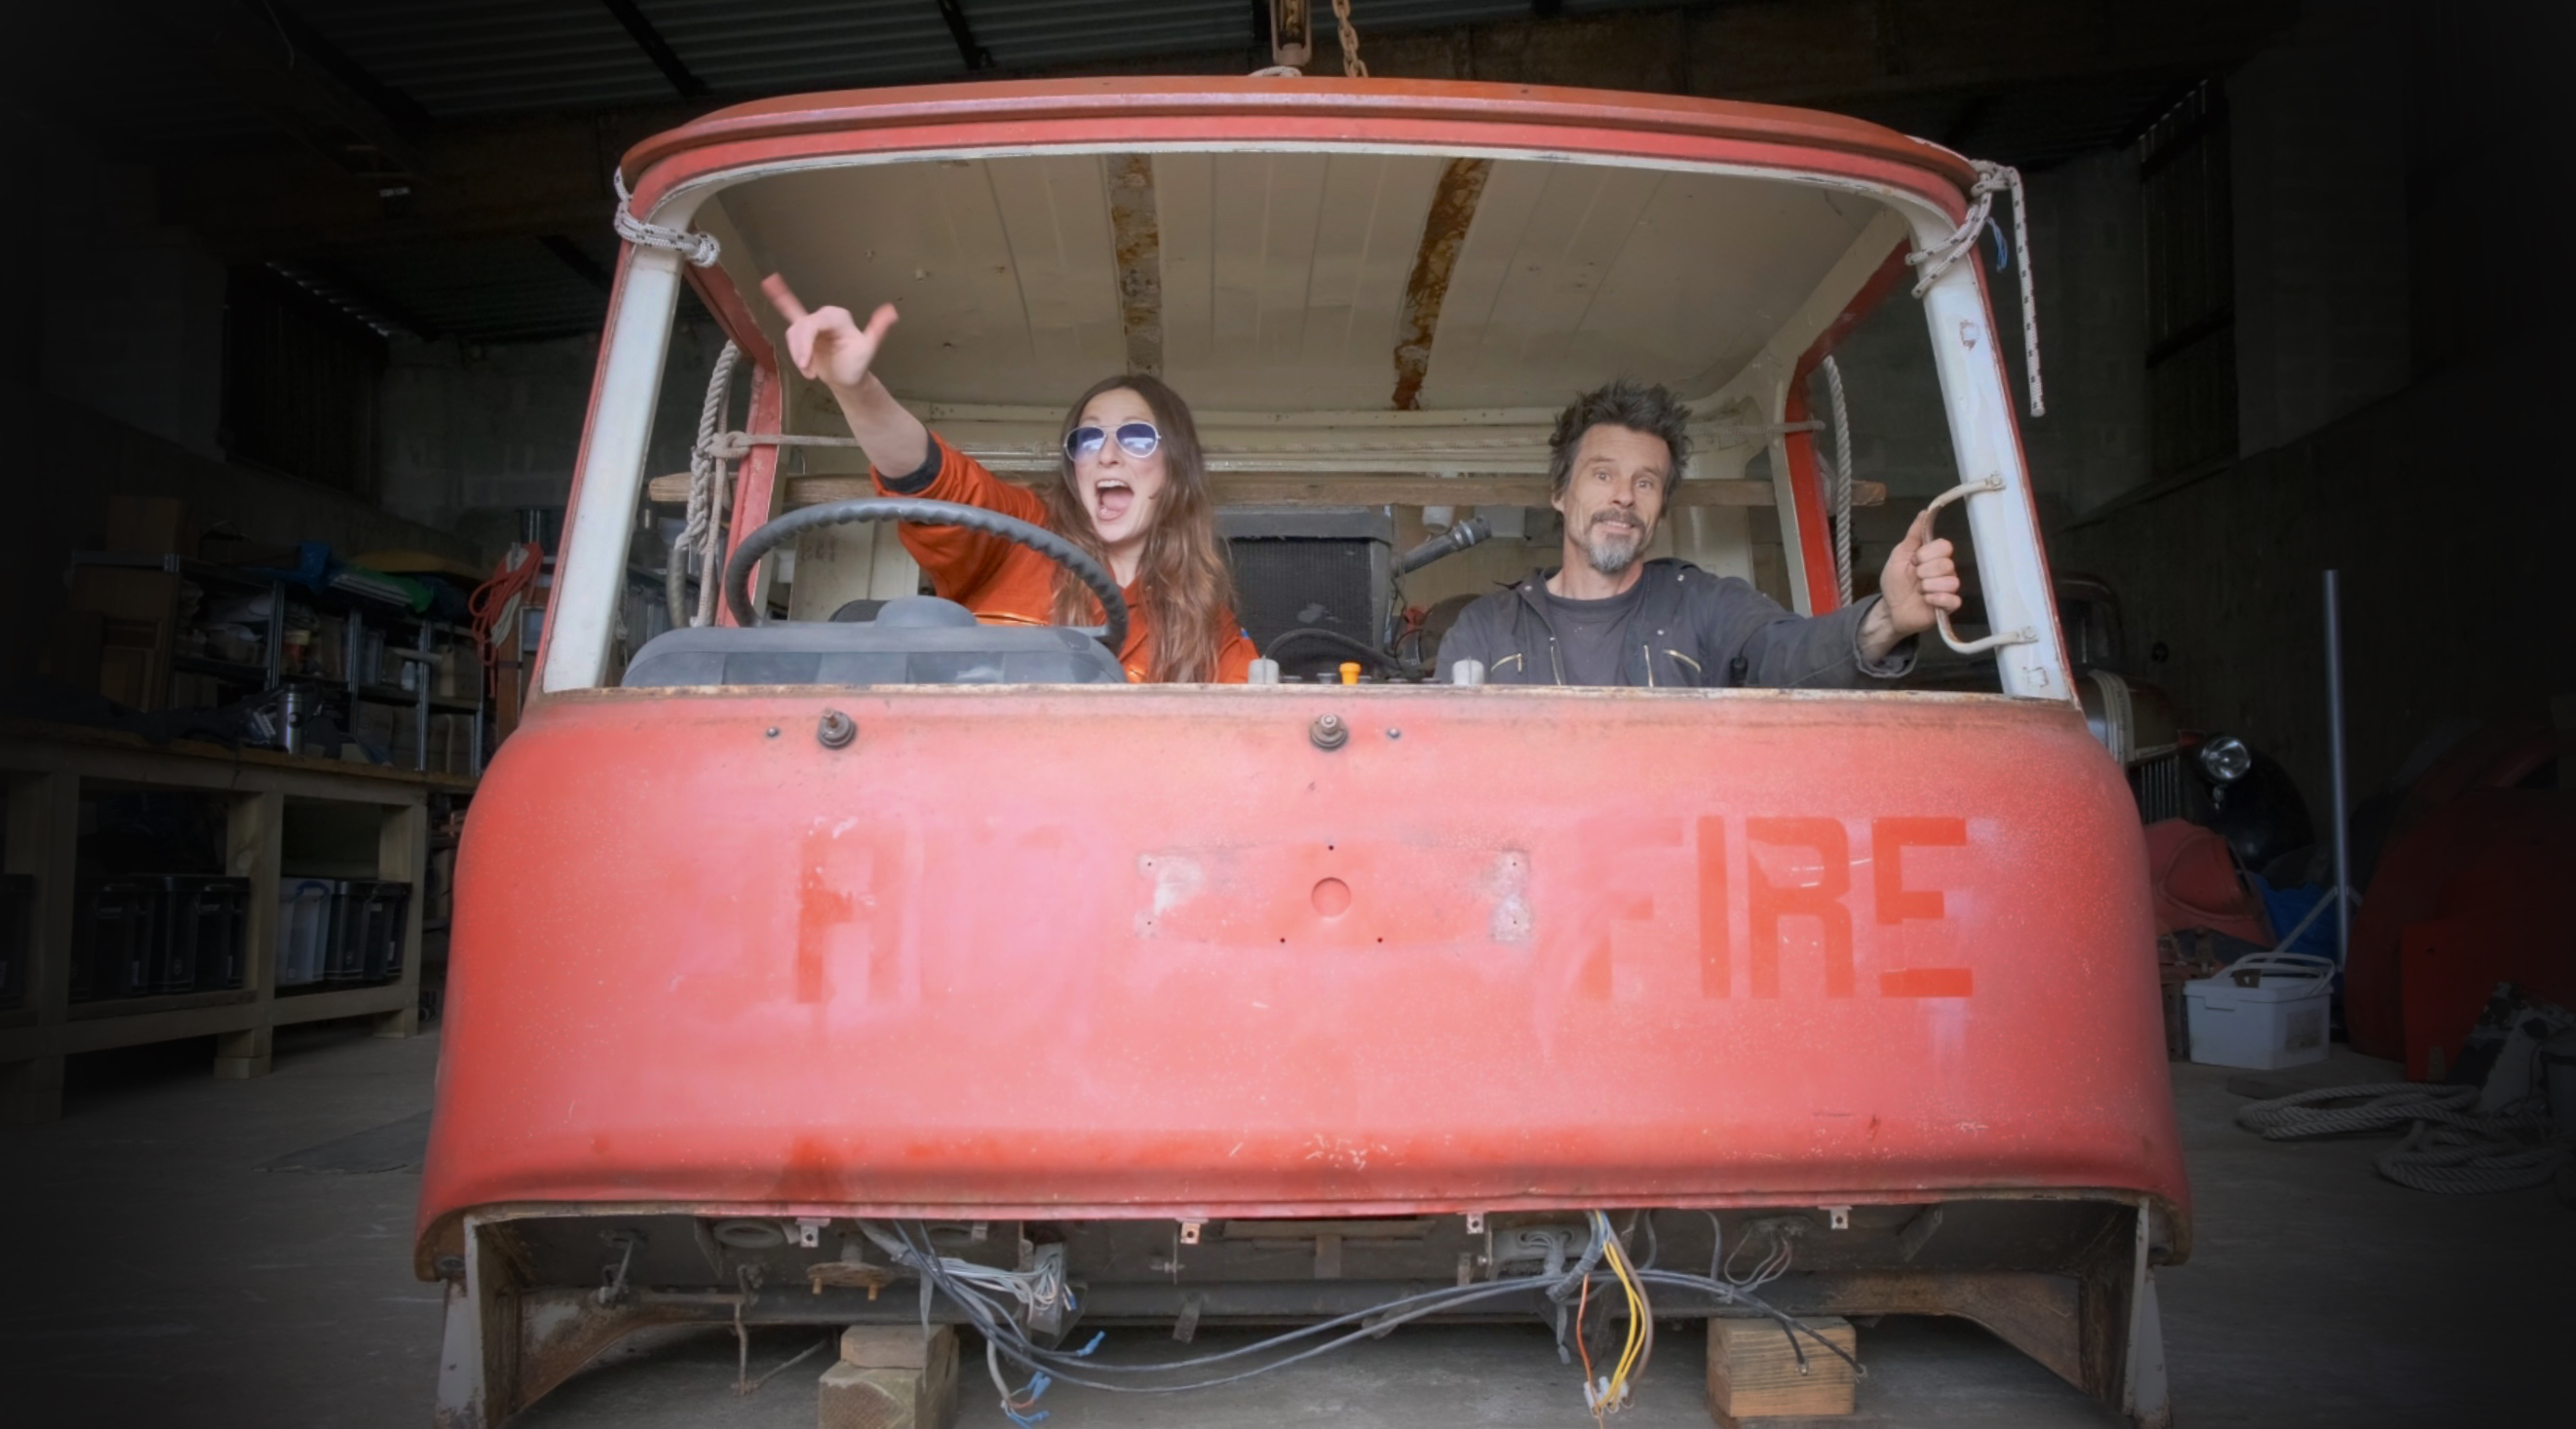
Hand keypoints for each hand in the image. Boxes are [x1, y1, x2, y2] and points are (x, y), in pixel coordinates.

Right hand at [761, 274, 897, 394]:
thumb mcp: (868, 349)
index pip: (813, 324)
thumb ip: (878, 330)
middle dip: (800, 351)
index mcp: (838, 317)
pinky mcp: (804, 330)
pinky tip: (771, 282)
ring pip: (793, 333)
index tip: (804, 364)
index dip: (805, 344)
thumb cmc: (857, 364)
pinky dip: (781, 297)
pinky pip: (790, 310)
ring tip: (809, 372)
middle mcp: (825, 315)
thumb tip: (892, 311)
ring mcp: (813, 322)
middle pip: (801, 328)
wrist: (847, 378)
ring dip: (797, 353)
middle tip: (807, 372)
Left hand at [1876, 506, 1962, 637]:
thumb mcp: (1899, 555)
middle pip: (1947, 564)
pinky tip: (1927, 600)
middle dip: (1924, 572)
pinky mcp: (1948, 606)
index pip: (1945, 546)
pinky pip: (1954, 600)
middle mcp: (1945, 570)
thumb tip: (1924, 512)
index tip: (1914, 561)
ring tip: (1919, 591)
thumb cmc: (1895, 582)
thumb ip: (1913, 535)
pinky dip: (1937, 599)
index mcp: (1934, 556)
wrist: (1890, 609)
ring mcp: (1948, 588)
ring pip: (1951, 582)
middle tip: (1915, 578)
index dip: (1928, 554)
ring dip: (1928, 587)